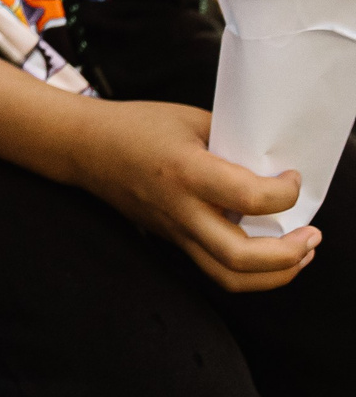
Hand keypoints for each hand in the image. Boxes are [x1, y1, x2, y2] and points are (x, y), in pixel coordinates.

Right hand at [65, 99, 318, 290]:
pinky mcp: (173, 240)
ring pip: (230, 277)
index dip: (286, 192)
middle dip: (290, 255)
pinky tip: (269, 251)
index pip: (250, 197)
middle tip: (312, 235)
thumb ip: (233, 142)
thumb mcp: (190, 119)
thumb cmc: (136, 126)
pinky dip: (252, 269)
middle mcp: (181, 209)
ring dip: (276, 274)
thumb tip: (272, 163)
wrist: (85, 147)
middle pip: (241, 257)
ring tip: (300, 254)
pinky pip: (216, 268)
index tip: (292, 177)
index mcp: (186, 171)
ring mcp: (174, 231)